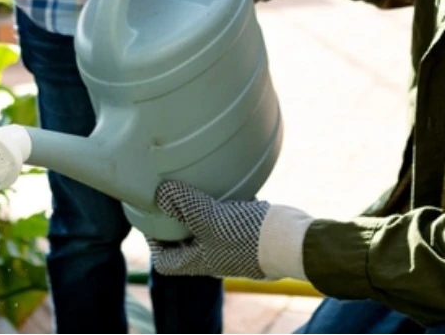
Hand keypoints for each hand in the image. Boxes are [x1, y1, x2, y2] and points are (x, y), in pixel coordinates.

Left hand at [147, 180, 313, 281]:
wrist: (293, 240)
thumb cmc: (248, 236)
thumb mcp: (209, 218)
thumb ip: (183, 205)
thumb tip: (160, 193)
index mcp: (199, 261)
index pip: (166, 260)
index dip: (154, 242)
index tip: (151, 218)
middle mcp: (215, 256)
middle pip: (187, 242)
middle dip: (177, 220)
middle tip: (171, 195)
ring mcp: (234, 244)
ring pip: (210, 227)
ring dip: (202, 208)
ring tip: (196, 185)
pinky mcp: (252, 232)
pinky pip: (232, 217)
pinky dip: (227, 202)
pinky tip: (229, 183)